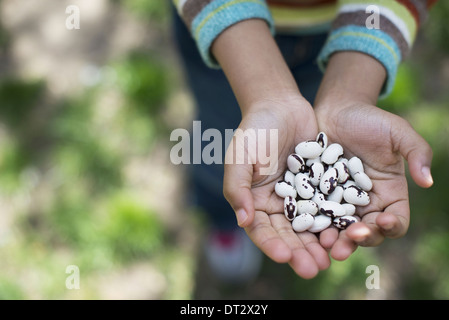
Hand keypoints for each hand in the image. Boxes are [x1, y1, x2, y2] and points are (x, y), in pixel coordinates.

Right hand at [223, 96, 331, 278]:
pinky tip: (344, 233)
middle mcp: (276, 204)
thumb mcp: (240, 157)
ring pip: (309, 227)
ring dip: (318, 244)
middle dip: (299, 253)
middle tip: (313, 269)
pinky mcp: (318, 187)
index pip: (261, 230)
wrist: (280, 106)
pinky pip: (327, 208)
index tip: (285, 256)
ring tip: (331, 259)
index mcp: (254, 201)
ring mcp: (298, 197)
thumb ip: (237, 188)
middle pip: (287, 235)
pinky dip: (334, 222)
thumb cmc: (254, 131)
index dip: (272, 245)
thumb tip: (243, 221)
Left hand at [315, 102, 432, 259]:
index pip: (396, 219)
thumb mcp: (397, 131)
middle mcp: (365, 203)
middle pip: (367, 231)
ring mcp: (339, 202)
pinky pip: (315, 215)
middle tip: (351, 238)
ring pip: (339, 229)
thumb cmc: (369, 119)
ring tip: (327, 243)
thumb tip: (428, 182)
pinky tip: (306, 227)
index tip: (382, 221)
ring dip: (335, 239)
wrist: (335, 111)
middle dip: (361, 238)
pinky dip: (312, 224)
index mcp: (389, 193)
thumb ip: (417, 152)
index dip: (392, 225)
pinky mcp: (316, 197)